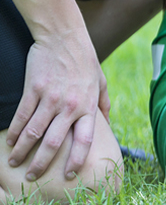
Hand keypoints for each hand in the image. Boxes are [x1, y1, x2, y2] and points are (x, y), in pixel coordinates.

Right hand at [6, 32, 109, 181]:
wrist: (64, 37)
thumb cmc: (85, 60)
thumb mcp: (101, 81)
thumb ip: (103, 104)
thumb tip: (108, 124)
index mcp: (88, 105)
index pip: (85, 139)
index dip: (77, 159)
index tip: (69, 174)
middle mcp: (69, 105)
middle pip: (55, 143)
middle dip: (42, 163)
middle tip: (33, 176)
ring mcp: (50, 98)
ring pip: (33, 133)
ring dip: (22, 151)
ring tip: (15, 162)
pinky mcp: (33, 90)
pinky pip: (21, 116)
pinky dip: (13, 132)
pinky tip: (10, 141)